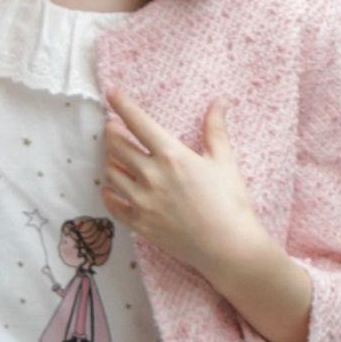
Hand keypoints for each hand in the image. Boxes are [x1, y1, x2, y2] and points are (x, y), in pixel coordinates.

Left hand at [100, 87, 267, 277]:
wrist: (230, 248)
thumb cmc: (231, 203)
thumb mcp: (225, 162)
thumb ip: (215, 130)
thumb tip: (219, 101)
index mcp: (171, 156)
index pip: (138, 122)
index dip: (122, 105)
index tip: (112, 92)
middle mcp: (151, 175)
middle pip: (115, 144)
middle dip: (112, 131)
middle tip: (114, 127)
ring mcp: (142, 200)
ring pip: (110, 171)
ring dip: (110, 160)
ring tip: (117, 156)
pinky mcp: (139, 223)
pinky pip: (112, 203)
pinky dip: (109, 193)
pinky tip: (112, 188)